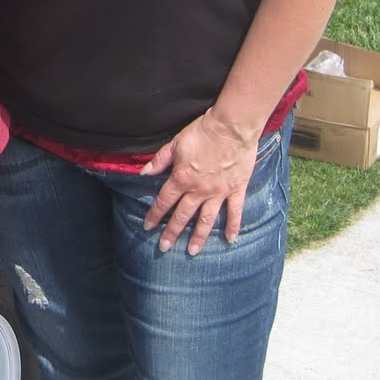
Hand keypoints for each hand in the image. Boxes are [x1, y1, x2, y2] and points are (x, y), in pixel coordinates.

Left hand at [140, 111, 259, 254]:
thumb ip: (160, 160)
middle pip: (182, 215)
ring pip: (206, 220)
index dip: (154, 215)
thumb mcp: (175, 143)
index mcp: (182, 178)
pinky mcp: (236, 190)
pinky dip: (233, 227)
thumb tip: (143, 173)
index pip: (164, 201)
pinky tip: (230, 240)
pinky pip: (235, 212)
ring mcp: (218, 192)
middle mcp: (199, 190)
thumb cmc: (202, 132)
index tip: (147, 227)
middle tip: (164, 248)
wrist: (231, 127)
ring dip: (198, 237)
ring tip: (192, 252)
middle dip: (171, 233)